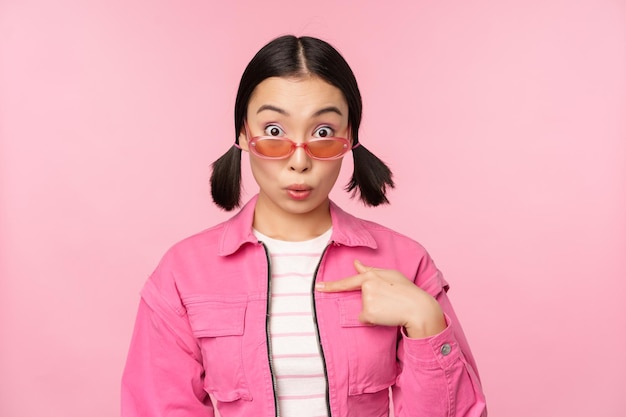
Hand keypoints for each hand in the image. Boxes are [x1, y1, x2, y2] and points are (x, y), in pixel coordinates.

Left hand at [315, 260, 446, 337]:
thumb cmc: (407, 291)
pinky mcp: (368, 313)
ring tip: (390, 306)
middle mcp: (366, 285)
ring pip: (364, 310)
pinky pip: (366, 319)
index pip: (348, 281)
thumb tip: (356, 264)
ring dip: (375, 310)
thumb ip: (371, 270)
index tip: (317, 286)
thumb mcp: (391, 275)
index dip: (331, 285)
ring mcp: (366, 299)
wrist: (418, 307)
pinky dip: (374, 320)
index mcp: (371, 275)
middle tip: (389, 300)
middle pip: (361, 298)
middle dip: (372, 301)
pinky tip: (387, 315)